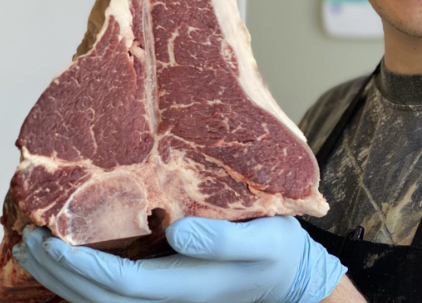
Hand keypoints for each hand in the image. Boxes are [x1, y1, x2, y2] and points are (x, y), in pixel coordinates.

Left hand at [13, 216, 345, 302]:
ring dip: (65, 280)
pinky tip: (74, 261)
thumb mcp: (262, 240)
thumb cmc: (276, 251)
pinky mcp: (168, 286)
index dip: (82, 266)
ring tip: (37, 252)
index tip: (52, 239)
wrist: (288, 274)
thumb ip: (222, 239)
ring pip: (103, 299)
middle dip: (60, 274)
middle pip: (100, 297)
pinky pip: (117, 291)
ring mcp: (167, 296)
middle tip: (29, 241)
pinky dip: (87, 279)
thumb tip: (175, 230)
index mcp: (186, 287)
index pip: (121, 284)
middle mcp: (169, 297)